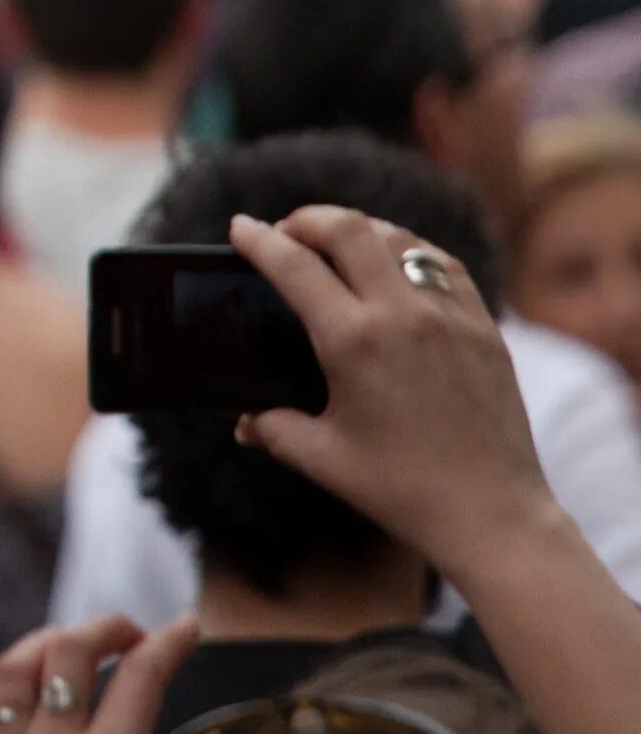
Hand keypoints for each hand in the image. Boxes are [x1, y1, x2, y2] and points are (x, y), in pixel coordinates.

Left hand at [0, 612, 199, 733]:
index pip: (141, 680)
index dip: (169, 643)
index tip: (188, 627)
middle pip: (70, 650)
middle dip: (107, 627)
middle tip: (131, 634)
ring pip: (15, 664)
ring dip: (49, 643)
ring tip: (76, 649)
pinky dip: (3, 687)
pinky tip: (22, 693)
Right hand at [229, 207, 554, 582]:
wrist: (493, 514)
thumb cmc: (403, 490)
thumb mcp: (322, 458)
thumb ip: (273, 428)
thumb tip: (245, 421)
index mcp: (354, 342)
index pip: (293, 265)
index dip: (257, 240)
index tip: (239, 227)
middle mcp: (402, 316)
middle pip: (347, 229)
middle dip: (306, 219)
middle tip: (285, 231)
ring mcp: (450, 317)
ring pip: (397, 238)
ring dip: (358, 230)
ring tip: (336, 244)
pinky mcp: (484, 328)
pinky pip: (443, 265)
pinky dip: (409, 251)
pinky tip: (396, 264)